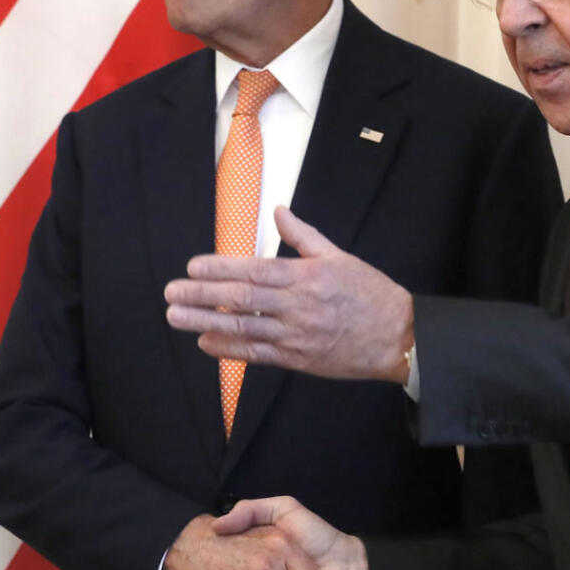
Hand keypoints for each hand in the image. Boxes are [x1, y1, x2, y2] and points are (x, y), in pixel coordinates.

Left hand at [164, 206, 412, 383]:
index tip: (192, 267)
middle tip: (171, 293)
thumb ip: (304, 235)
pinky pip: (258, 354)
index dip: (220, 269)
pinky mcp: (299, 360)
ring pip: (243, 328)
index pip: (254, 270)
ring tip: (176, 318)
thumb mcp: (339, 256)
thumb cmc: (369, 293)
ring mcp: (296, 335)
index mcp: (306, 276)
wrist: (398, 336)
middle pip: (241, 299)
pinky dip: (230, 349)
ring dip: (206, 323)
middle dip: (202, 296)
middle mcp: (298, 306)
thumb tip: (278, 210)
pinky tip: (206, 342)